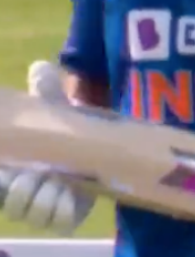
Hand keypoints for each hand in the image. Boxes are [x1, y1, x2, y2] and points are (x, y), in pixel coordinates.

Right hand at [0, 62, 93, 234]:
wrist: (90, 146)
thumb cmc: (62, 129)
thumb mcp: (52, 108)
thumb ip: (45, 90)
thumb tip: (41, 66)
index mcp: (10, 171)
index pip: (0, 188)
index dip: (4, 183)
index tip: (12, 169)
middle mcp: (20, 193)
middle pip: (13, 204)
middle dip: (28, 188)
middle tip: (43, 172)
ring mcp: (42, 207)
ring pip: (35, 215)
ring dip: (49, 197)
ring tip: (61, 181)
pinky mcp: (66, 218)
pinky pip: (60, 224)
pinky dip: (66, 210)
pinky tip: (75, 193)